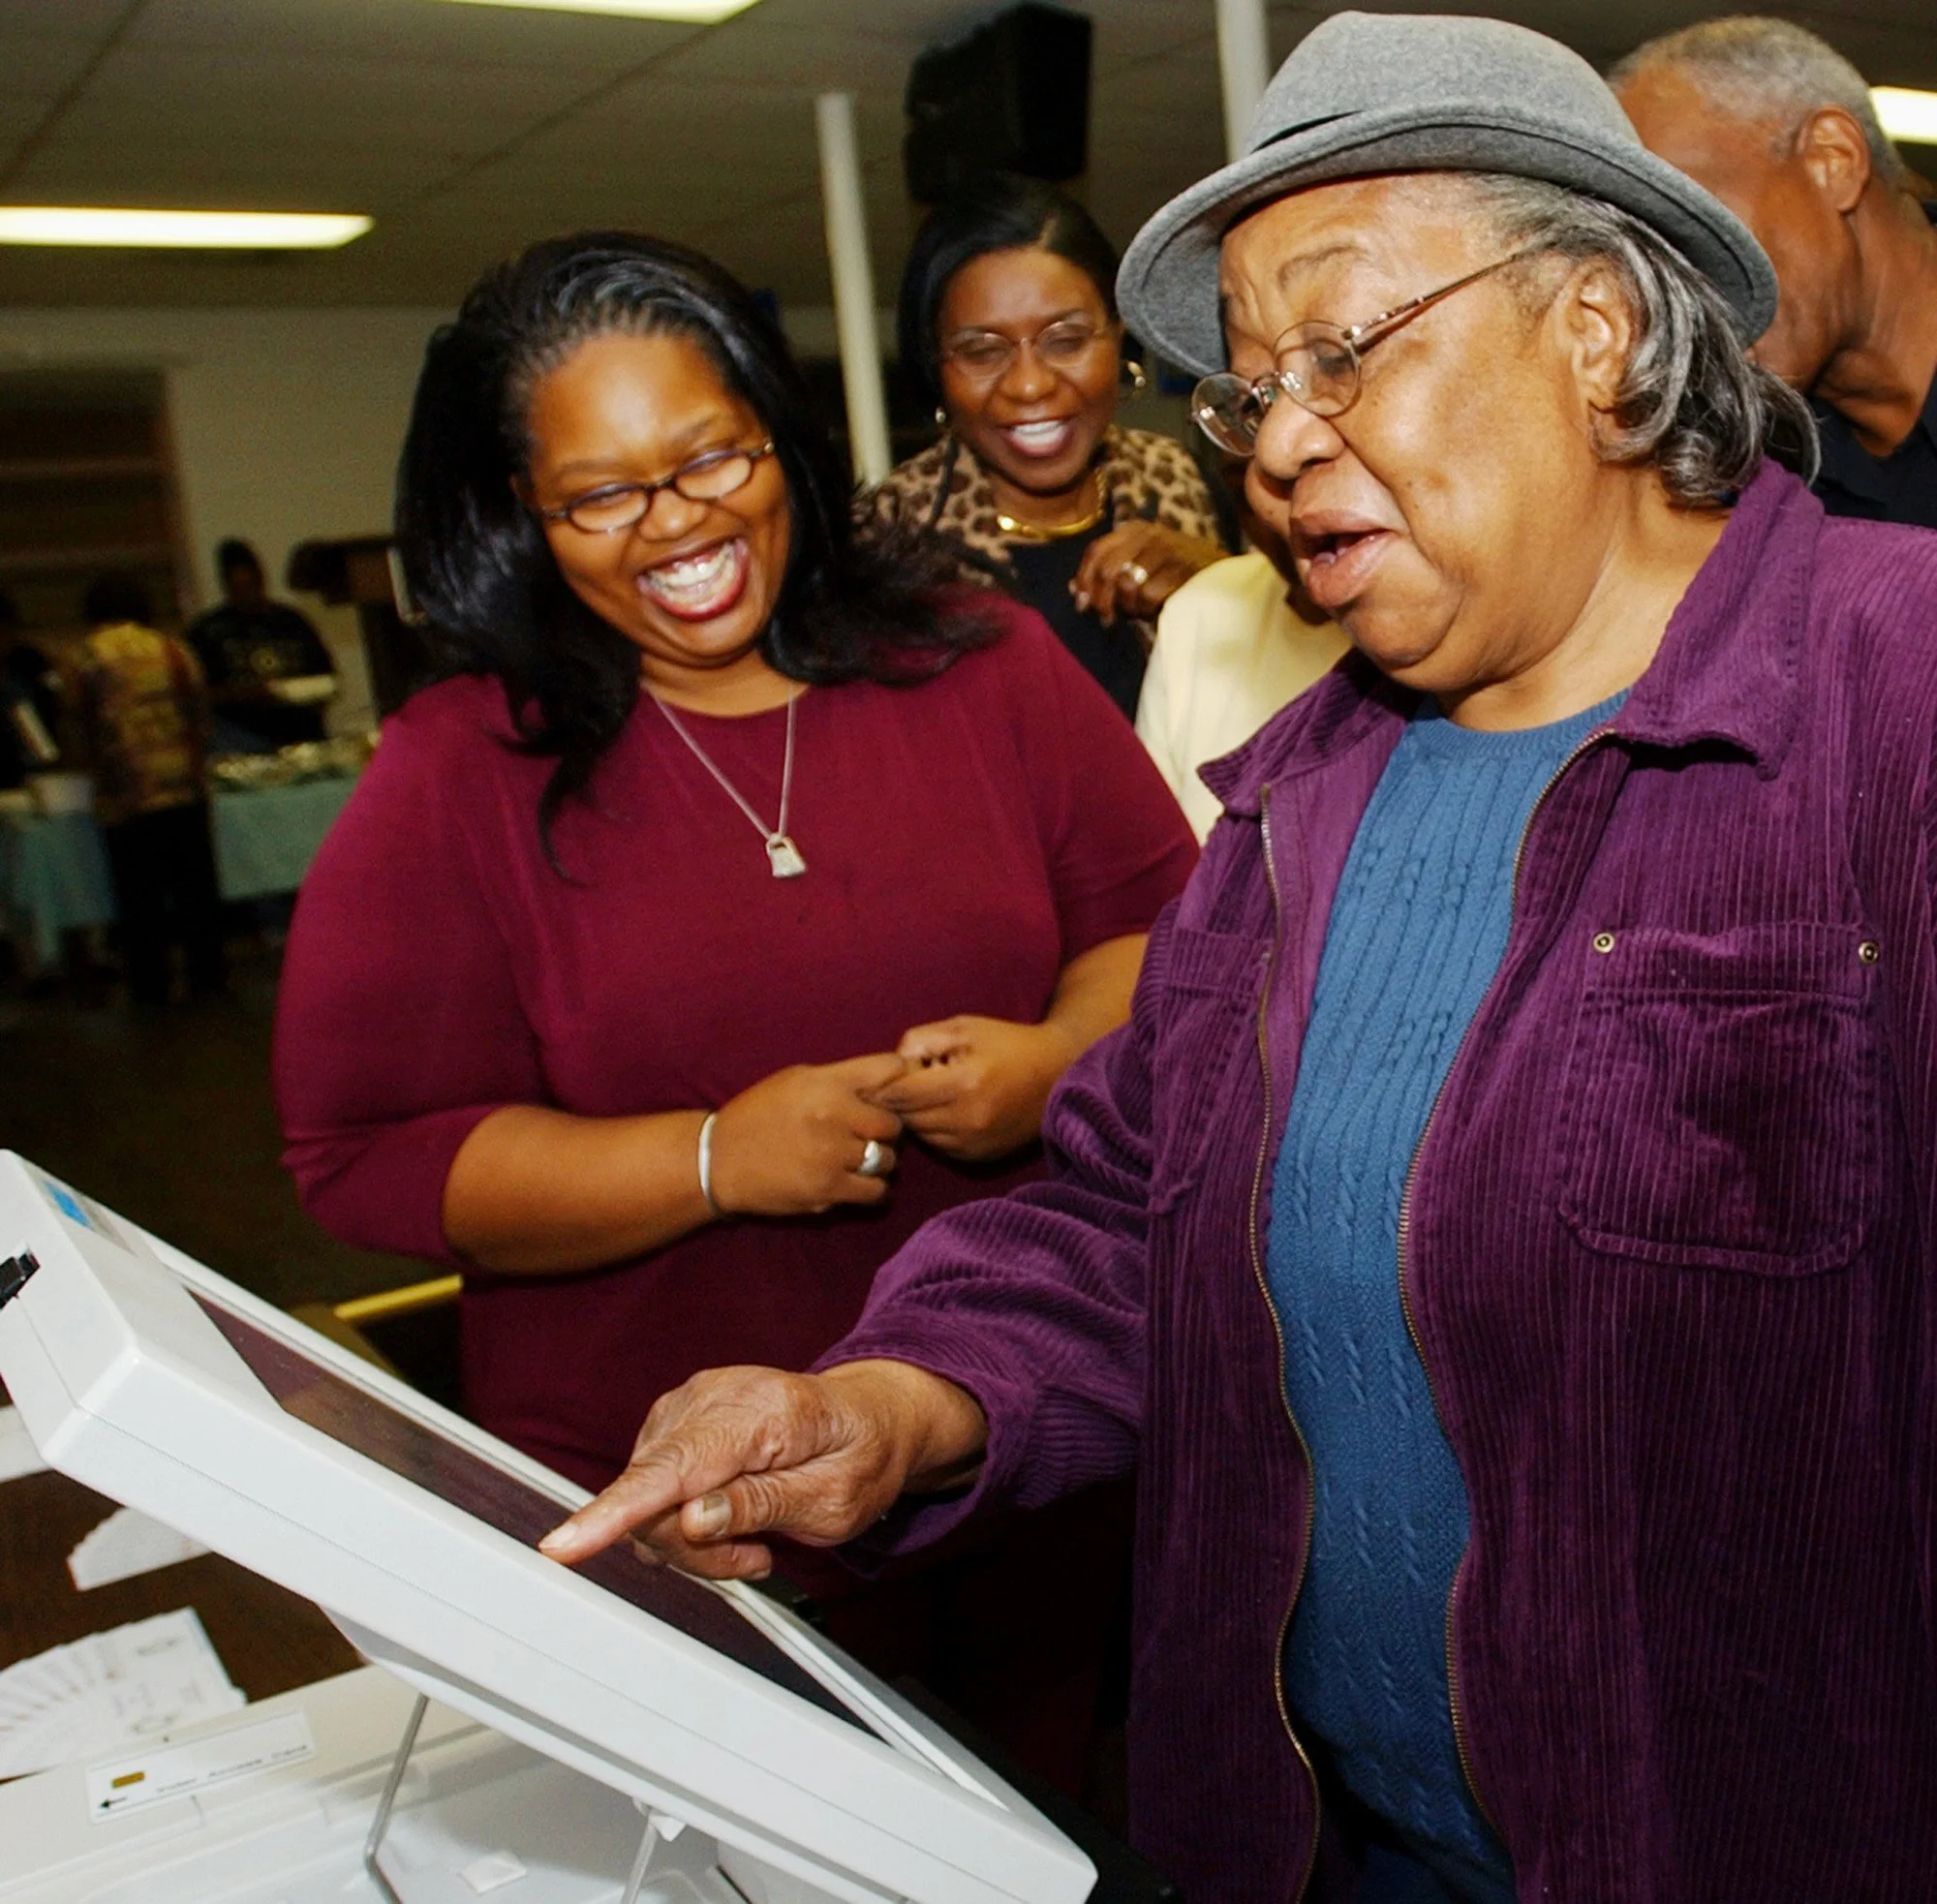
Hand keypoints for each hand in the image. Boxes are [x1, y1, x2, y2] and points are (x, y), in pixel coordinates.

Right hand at [537, 1360, 987, 1579]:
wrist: (867, 1416)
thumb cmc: (858, 1456)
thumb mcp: (833, 1499)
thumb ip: (759, 1505)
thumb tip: (688, 1520)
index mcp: (761, 1412)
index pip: (674, 1470)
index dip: (616, 1513)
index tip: (563, 1546)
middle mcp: (714, 1395)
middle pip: (654, 1495)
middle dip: (693, 1546)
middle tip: (756, 1557)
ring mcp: (689, 1402)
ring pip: (648, 1497)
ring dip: (691, 1537)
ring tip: (753, 1536)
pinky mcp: (675, 1418)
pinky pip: (654, 1485)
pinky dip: (685, 1516)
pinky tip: (727, 1516)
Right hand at [710, 1054, 906, 1216]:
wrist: (718, 1160)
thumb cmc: (758, 1115)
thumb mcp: (796, 1080)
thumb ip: (839, 1080)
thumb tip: (886, 1080)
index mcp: (826, 1082)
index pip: (889, 1069)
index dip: (899, 1080)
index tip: (893, 1094)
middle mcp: (834, 1114)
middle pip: (894, 1123)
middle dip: (887, 1131)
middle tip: (871, 1136)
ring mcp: (832, 1154)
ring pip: (888, 1160)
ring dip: (879, 1162)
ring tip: (858, 1160)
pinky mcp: (828, 1190)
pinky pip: (876, 1191)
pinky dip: (871, 1188)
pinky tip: (856, 1182)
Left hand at [867, 1015, 1077, 1160]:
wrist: (1058, 1075)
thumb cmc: (1008, 1044)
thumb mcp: (964, 1027)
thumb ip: (921, 1039)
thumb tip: (893, 1064)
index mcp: (963, 1083)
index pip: (900, 1094)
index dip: (884, 1084)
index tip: (881, 1075)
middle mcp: (967, 1119)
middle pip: (905, 1118)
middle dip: (900, 1100)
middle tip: (909, 1081)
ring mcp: (974, 1142)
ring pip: (919, 1135)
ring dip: (916, 1117)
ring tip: (931, 1093)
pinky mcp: (979, 1157)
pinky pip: (938, 1146)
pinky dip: (934, 1130)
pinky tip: (948, 1109)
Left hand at [1073, 523, 1223, 625]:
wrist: (1222, 573)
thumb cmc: (1175, 573)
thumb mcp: (1140, 565)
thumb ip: (1109, 574)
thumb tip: (1074, 590)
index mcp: (1134, 530)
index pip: (1096, 552)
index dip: (1084, 580)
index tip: (1082, 604)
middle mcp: (1148, 535)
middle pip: (1107, 571)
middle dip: (1103, 601)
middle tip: (1109, 619)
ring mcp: (1166, 550)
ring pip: (1127, 585)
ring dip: (1130, 607)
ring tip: (1142, 610)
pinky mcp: (1181, 568)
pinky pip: (1149, 596)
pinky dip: (1149, 610)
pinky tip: (1158, 609)